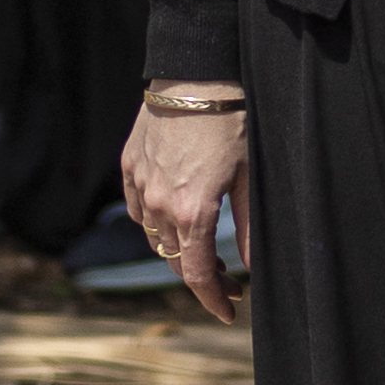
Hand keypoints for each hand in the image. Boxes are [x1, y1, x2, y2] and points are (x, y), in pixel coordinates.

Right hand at [121, 99, 248, 321]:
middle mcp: (159, 204)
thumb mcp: (251, 177)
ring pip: (153, 236)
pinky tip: (173, 218)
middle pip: (175, 260)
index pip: (197, 275)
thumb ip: (249, 228)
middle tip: (230, 282)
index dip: (213, 300)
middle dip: (202, 278)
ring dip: (178, 251)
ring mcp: (140, 184)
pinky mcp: (129, 164)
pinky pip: (137, 207)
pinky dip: (154, 222)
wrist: (195, 72)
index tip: (229, 312)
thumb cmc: (232, 120)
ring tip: (204, 250)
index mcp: (191, 212)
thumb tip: (254, 269)